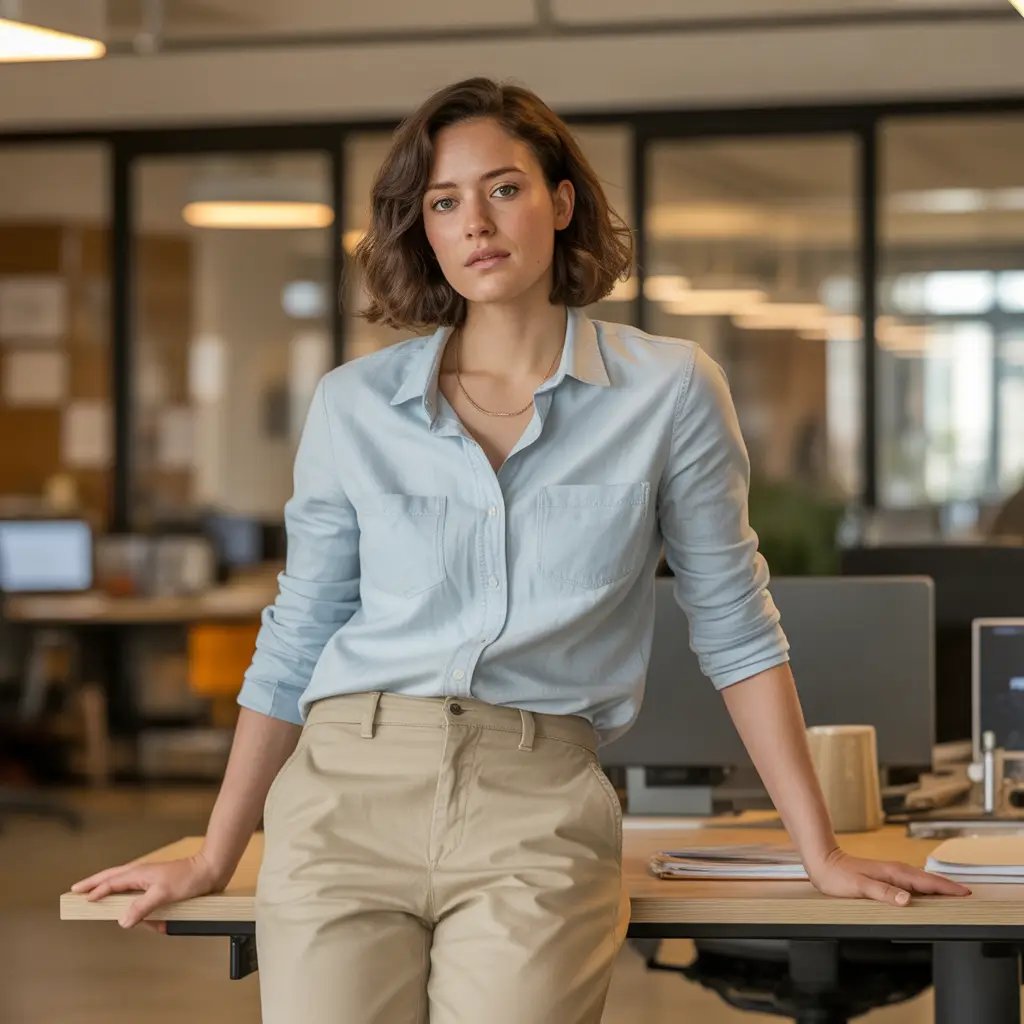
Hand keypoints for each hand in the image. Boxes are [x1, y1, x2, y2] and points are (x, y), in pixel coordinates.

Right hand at [70, 852, 225, 932]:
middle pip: (112, 878)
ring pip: (129, 893)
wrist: (211, 871)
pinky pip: (148, 904)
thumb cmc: (188, 878)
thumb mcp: (163, 893)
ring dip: (129, 909)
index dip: (95, 890)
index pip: (110, 882)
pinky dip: (150, 917)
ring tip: (124, 913)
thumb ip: (141, 907)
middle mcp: (142, 875)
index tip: (80, 897)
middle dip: (96, 884)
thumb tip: (122, 922)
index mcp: (139, 873)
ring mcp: (151, 882)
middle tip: (78, 889)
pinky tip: (159, 927)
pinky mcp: (162, 889)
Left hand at [807, 847, 970, 905]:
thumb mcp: (860, 887)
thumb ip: (883, 892)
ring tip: (954, 898)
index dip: (948, 888)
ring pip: (921, 881)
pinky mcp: (886, 877)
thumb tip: (907, 899)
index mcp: (894, 873)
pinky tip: (926, 896)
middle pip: (929, 880)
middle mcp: (896, 871)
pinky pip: (912, 883)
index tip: (966, 893)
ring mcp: (892, 873)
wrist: (823, 862)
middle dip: (949, 888)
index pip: (928, 881)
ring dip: (938, 888)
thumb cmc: (838, 876)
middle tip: (968, 897)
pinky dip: (924, 889)